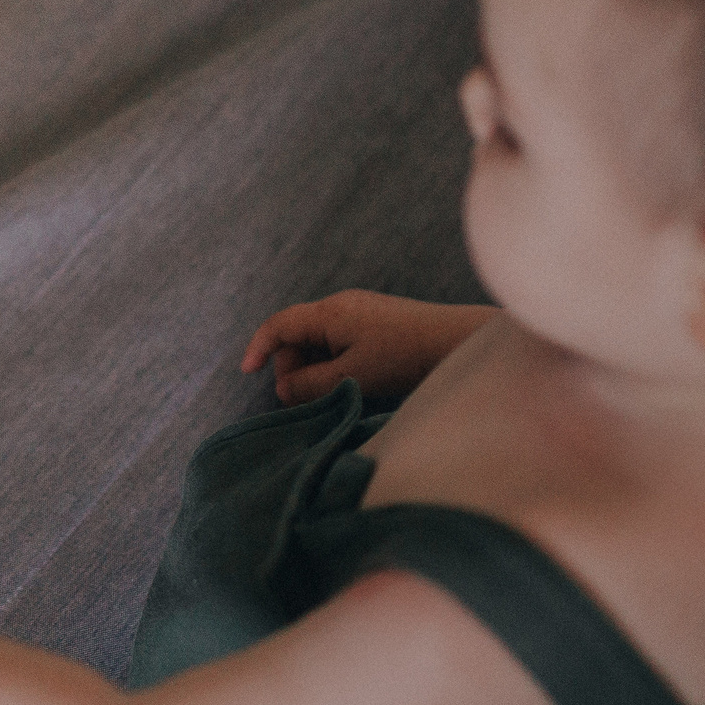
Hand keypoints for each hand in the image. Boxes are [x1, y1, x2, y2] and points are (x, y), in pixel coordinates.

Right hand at [240, 291, 497, 405]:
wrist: (457, 342)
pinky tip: (351, 382)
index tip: (248, 372)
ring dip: (316, 368)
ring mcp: (361, 311)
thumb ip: (310, 384)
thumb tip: (282, 388)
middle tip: (304, 399)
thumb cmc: (403, 357)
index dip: (259, 347)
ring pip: (320, 340)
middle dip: (293, 367)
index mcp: (329, 312)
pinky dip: (335, 362)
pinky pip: (341, 341)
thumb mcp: (351, 376)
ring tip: (332, 394)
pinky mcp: (378, 322)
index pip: (279, 324)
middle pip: (298, 335)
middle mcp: (341, 305)